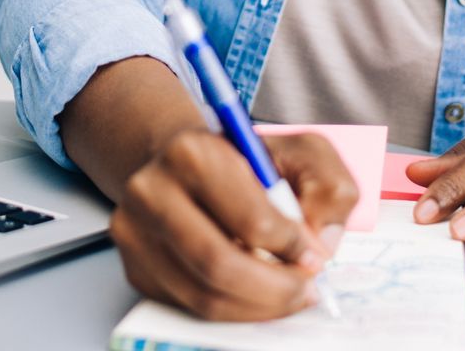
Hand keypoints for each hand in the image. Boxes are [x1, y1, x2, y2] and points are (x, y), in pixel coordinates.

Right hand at [109, 129, 359, 321]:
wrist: (186, 164)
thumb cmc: (247, 161)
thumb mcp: (300, 153)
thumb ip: (328, 187)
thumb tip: (321, 243)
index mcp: (191, 152)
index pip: (249, 218)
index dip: (291, 246)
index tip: (314, 255)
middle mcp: (151, 191)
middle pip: (219, 265)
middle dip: (275, 289)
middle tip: (305, 288)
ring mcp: (135, 232)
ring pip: (203, 296)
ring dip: (257, 307)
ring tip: (287, 294)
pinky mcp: (136, 266)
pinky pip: (189, 307)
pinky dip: (232, 311)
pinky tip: (255, 294)